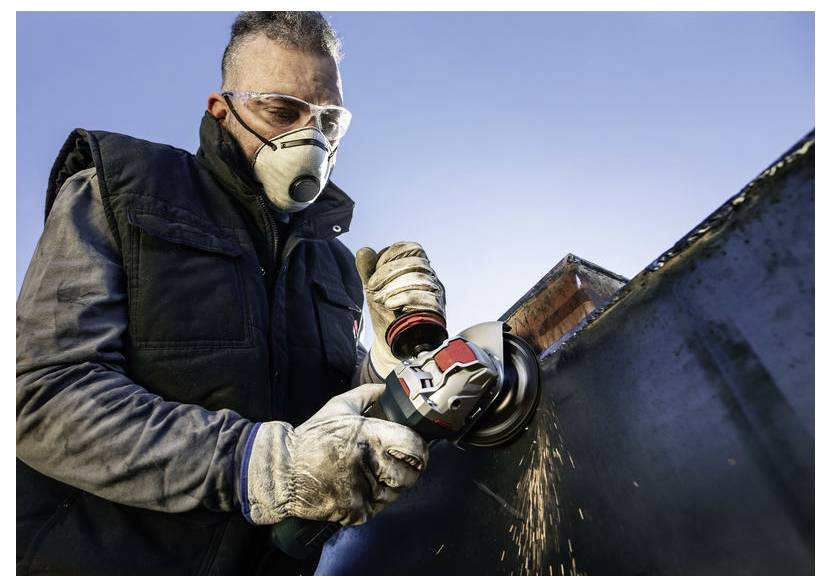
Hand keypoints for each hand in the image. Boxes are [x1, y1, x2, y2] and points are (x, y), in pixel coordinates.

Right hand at [243, 384, 428, 525]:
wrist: (282, 471)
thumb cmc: (312, 438)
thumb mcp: (338, 407)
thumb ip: (367, 395)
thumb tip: (388, 388)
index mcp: (368, 434)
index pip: (413, 445)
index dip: (419, 447)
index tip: (416, 447)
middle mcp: (367, 463)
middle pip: (411, 473)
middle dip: (411, 468)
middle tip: (400, 463)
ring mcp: (361, 490)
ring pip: (398, 493)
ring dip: (393, 485)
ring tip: (377, 474)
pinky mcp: (354, 512)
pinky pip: (379, 508)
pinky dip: (375, 500)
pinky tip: (362, 488)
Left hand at [356, 241, 445, 376]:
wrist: (390, 345)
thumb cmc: (384, 314)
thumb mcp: (372, 290)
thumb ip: (368, 270)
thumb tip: (363, 250)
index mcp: (417, 269)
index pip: (412, 249)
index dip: (391, 256)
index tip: (374, 274)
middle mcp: (431, 279)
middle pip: (417, 263)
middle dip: (389, 273)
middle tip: (372, 288)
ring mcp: (437, 296)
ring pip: (422, 279)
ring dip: (395, 287)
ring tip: (379, 299)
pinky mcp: (438, 313)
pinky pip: (428, 299)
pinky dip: (405, 299)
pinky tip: (390, 305)